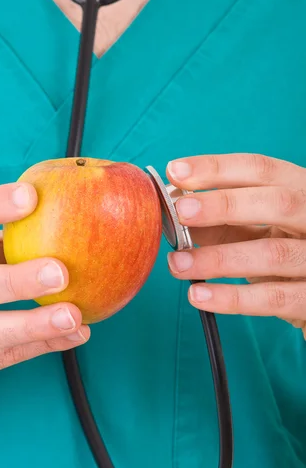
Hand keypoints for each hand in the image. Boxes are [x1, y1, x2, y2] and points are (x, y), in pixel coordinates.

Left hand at [166, 153, 305, 337]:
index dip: (218, 168)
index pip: (262, 169)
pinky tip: (198, 295)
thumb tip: (174, 211)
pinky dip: (231, 298)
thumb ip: (222, 221)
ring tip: (177, 264)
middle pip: (278, 203)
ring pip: (272, 254)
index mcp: (302, 191)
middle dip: (224, 205)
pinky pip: (272, 299)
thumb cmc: (285, 256)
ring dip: (218, 259)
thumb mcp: (257, 231)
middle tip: (180, 211)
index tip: (175, 171)